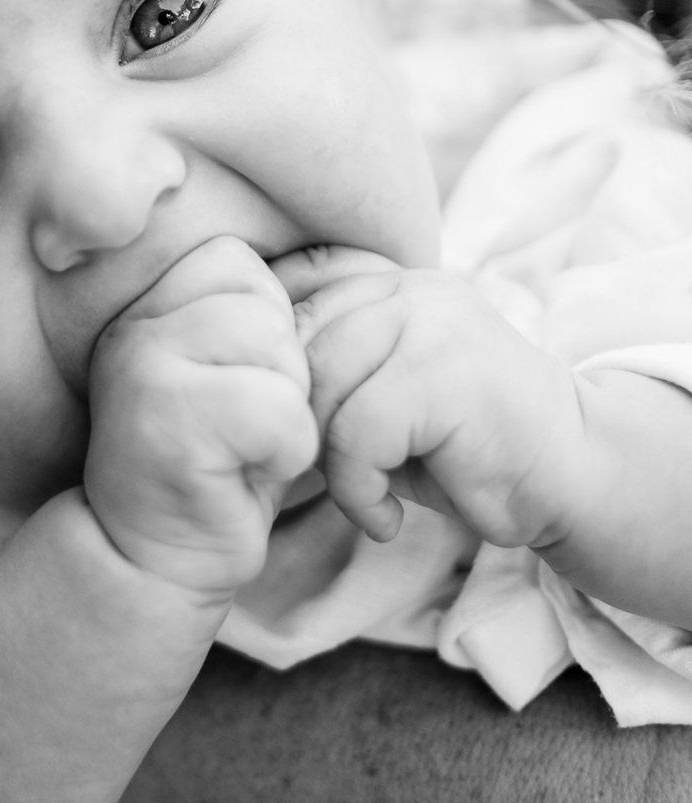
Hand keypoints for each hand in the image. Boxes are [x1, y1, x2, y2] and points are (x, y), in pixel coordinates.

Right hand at [85, 238, 317, 598]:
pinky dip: (285, 450)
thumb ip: (257, 314)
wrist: (152, 559)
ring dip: (285, 410)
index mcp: (145, 305)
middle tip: (241, 427)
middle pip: (263, 302)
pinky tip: (247, 474)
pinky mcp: (169, 422)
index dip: (265, 327)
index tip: (235, 388)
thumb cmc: (214, 464)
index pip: (238, 262)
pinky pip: (278, 410)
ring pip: (275, 346)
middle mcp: (134, 327)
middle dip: (279, 369)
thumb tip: (349, 262)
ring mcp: (143, 369)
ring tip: (244, 447)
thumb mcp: (236, 372)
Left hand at [276, 247, 585, 547]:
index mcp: (386, 284)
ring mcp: (428, 323)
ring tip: (362, 499)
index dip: (270, 373)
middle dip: (293, 425)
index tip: (282, 435)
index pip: (286, 301)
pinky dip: (359, 491)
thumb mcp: (379, 400)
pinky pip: (355, 433)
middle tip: (322, 480)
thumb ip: (323, 376)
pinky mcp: (441, 372)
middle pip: (293, 347)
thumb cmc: (463, 450)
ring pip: (319, 389)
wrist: (570, 478)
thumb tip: (232, 388)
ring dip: (327, 464)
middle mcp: (406, 289)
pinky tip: (387, 518)